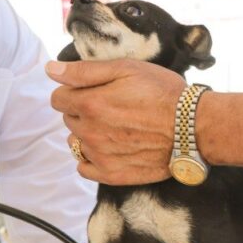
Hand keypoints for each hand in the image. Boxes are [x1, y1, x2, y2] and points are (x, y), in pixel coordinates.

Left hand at [47, 59, 185, 184]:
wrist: (192, 128)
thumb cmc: (163, 92)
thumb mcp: (126, 68)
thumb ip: (84, 70)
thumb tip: (50, 69)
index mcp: (89, 103)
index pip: (58, 98)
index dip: (74, 90)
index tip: (95, 90)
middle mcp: (89, 132)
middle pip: (69, 118)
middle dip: (83, 110)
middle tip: (112, 106)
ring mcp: (99, 156)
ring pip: (76, 142)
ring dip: (87, 133)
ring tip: (115, 127)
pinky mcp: (111, 174)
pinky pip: (84, 167)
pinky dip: (91, 158)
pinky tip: (110, 147)